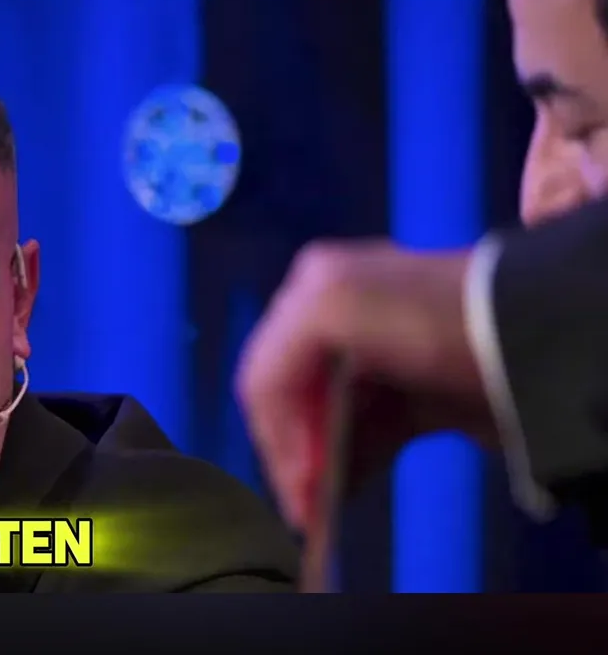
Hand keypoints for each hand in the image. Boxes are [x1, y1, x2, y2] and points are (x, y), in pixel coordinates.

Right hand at [235, 240, 497, 530]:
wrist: (530, 334)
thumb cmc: (422, 319)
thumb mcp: (328, 309)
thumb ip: (276, 364)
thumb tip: (282, 443)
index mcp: (316, 292)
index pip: (264, 374)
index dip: (271, 430)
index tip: (292, 482)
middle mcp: (339, 323)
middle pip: (292, 399)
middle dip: (294, 450)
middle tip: (303, 504)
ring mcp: (380, 361)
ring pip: (326, 422)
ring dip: (322, 460)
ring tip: (323, 504)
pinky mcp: (414, 396)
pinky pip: (366, 433)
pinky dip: (354, 460)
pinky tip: (348, 486)